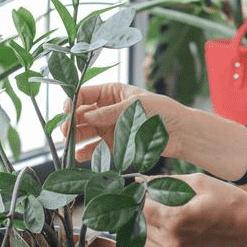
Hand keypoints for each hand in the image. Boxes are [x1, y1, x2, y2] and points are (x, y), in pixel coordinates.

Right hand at [67, 83, 189, 162]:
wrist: (180, 132)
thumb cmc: (161, 110)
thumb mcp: (133, 106)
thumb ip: (108, 112)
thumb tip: (85, 116)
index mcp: (112, 92)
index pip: (86, 94)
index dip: (74, 101)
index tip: (66, 111)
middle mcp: (109, 109)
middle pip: (83, 114)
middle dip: (72, 122)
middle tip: (65, 131)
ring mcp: (111, 126)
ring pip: (88, 131)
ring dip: (77, 137)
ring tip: (69, 144)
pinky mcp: (116, 143)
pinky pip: (98, 147)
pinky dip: (88, 151)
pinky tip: (79, 155)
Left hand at [142, 173, 246, 246]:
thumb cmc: (230, 203)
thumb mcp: (198, 182)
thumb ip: (166, 182)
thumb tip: (143, 181)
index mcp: (176, 219)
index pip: (139, 207)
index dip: (135, 195)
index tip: (136, 187)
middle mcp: (172, 240)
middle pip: (137, 224)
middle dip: (136, 209)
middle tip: (143, 196)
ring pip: (142, 238)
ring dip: (143, 222)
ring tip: (154, 208)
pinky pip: (155, 246)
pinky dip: (153, 233)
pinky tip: (166, 221)